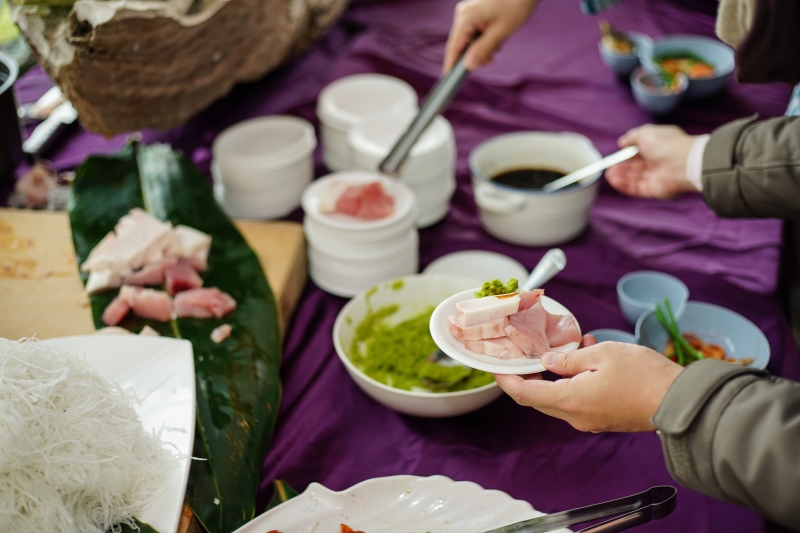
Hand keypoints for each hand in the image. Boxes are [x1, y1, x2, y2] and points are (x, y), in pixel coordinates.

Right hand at [444, 0, 539, 71]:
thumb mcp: (501, 32)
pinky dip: (483, 39)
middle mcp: (463, 14)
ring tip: (499, 43)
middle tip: (491, 60)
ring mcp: (467, 12)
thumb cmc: (516, 6)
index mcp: (466, 18)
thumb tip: (469, 66)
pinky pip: (473, 32)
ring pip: (468, 39)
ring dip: (481, 47)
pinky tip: (496, 37)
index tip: (448, 80)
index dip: (451, 64)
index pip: (454, 47)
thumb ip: (483, 50)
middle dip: (474, 55)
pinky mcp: (474, 12)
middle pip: (460, 44)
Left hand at [494, 337, 683, 431]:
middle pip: (538, 398)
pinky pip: (578, 400)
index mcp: (570, 400)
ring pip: (558, 398)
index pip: (524, 394)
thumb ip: (569, 357)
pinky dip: (574, 379)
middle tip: (524, 353)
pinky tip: (588, 355)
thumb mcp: (602, 354)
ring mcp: (590, 421)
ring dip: (555, 374)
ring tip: (569, 345)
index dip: (506, 381)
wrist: (679, 402)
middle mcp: (576, 416)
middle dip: (528, 376)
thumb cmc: (644, 375)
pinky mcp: (603, 419)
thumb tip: (548, 361)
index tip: (494, 368)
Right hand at [605, 125, 698, 198]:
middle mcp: (658, 163)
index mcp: (659, 148)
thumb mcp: (646, 133)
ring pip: (635, 178)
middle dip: (622, 168)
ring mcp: (657, 178)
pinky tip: (614, 181)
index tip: (616, 156)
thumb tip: (622, 142)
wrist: (683, 163)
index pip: (640, 153)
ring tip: (609, 175)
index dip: (627, 155)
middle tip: (609, 168)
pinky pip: (636, 189)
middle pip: (636, 167)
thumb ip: (632, 137)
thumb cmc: (666, 145)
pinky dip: (624, 186)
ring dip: (621, 177)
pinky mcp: (654, 190)